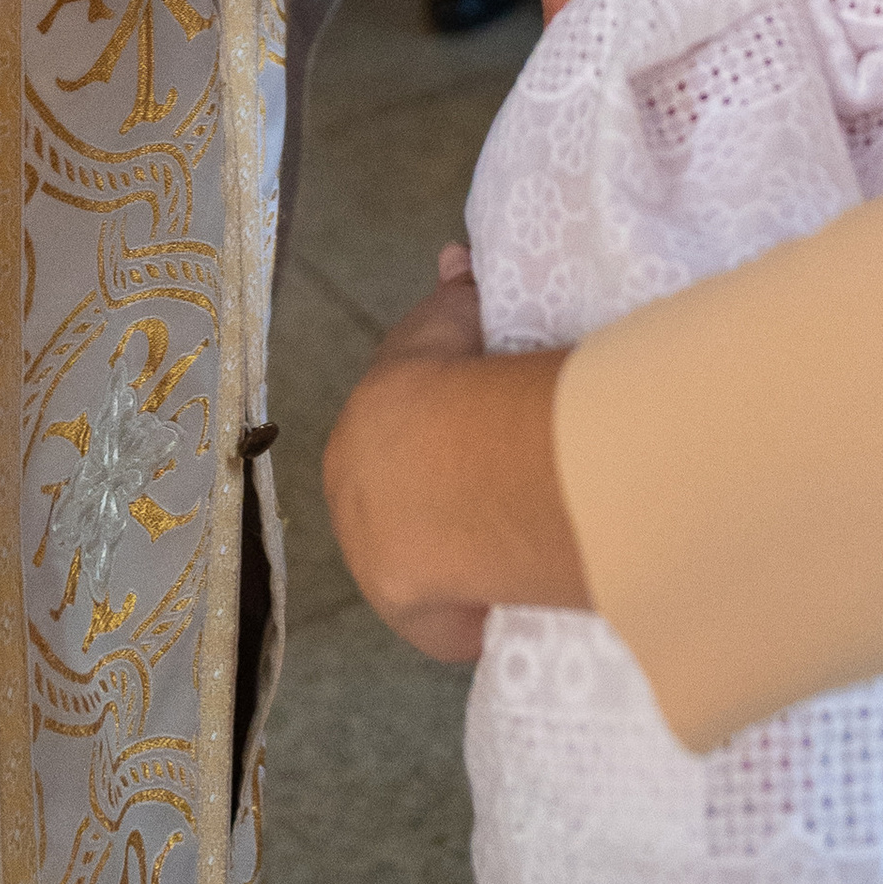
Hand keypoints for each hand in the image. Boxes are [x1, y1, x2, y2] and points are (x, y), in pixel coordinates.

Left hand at [322, 281, 578, 661]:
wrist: (438, 467)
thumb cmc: (442, 383)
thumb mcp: (449, 321)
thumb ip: (455, 295)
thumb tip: (454, 256)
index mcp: (358, 447)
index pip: (396, 449)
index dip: (436, 442)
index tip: (478, 441)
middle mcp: (359, 516)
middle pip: (413, 513)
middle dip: (450, 502)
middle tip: (508, 486)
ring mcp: (391, 578)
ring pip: (435, 568)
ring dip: (467, 557)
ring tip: (523, 536)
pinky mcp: (433, 627)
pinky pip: (466, 621)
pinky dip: (490, 611)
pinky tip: (524, 595)